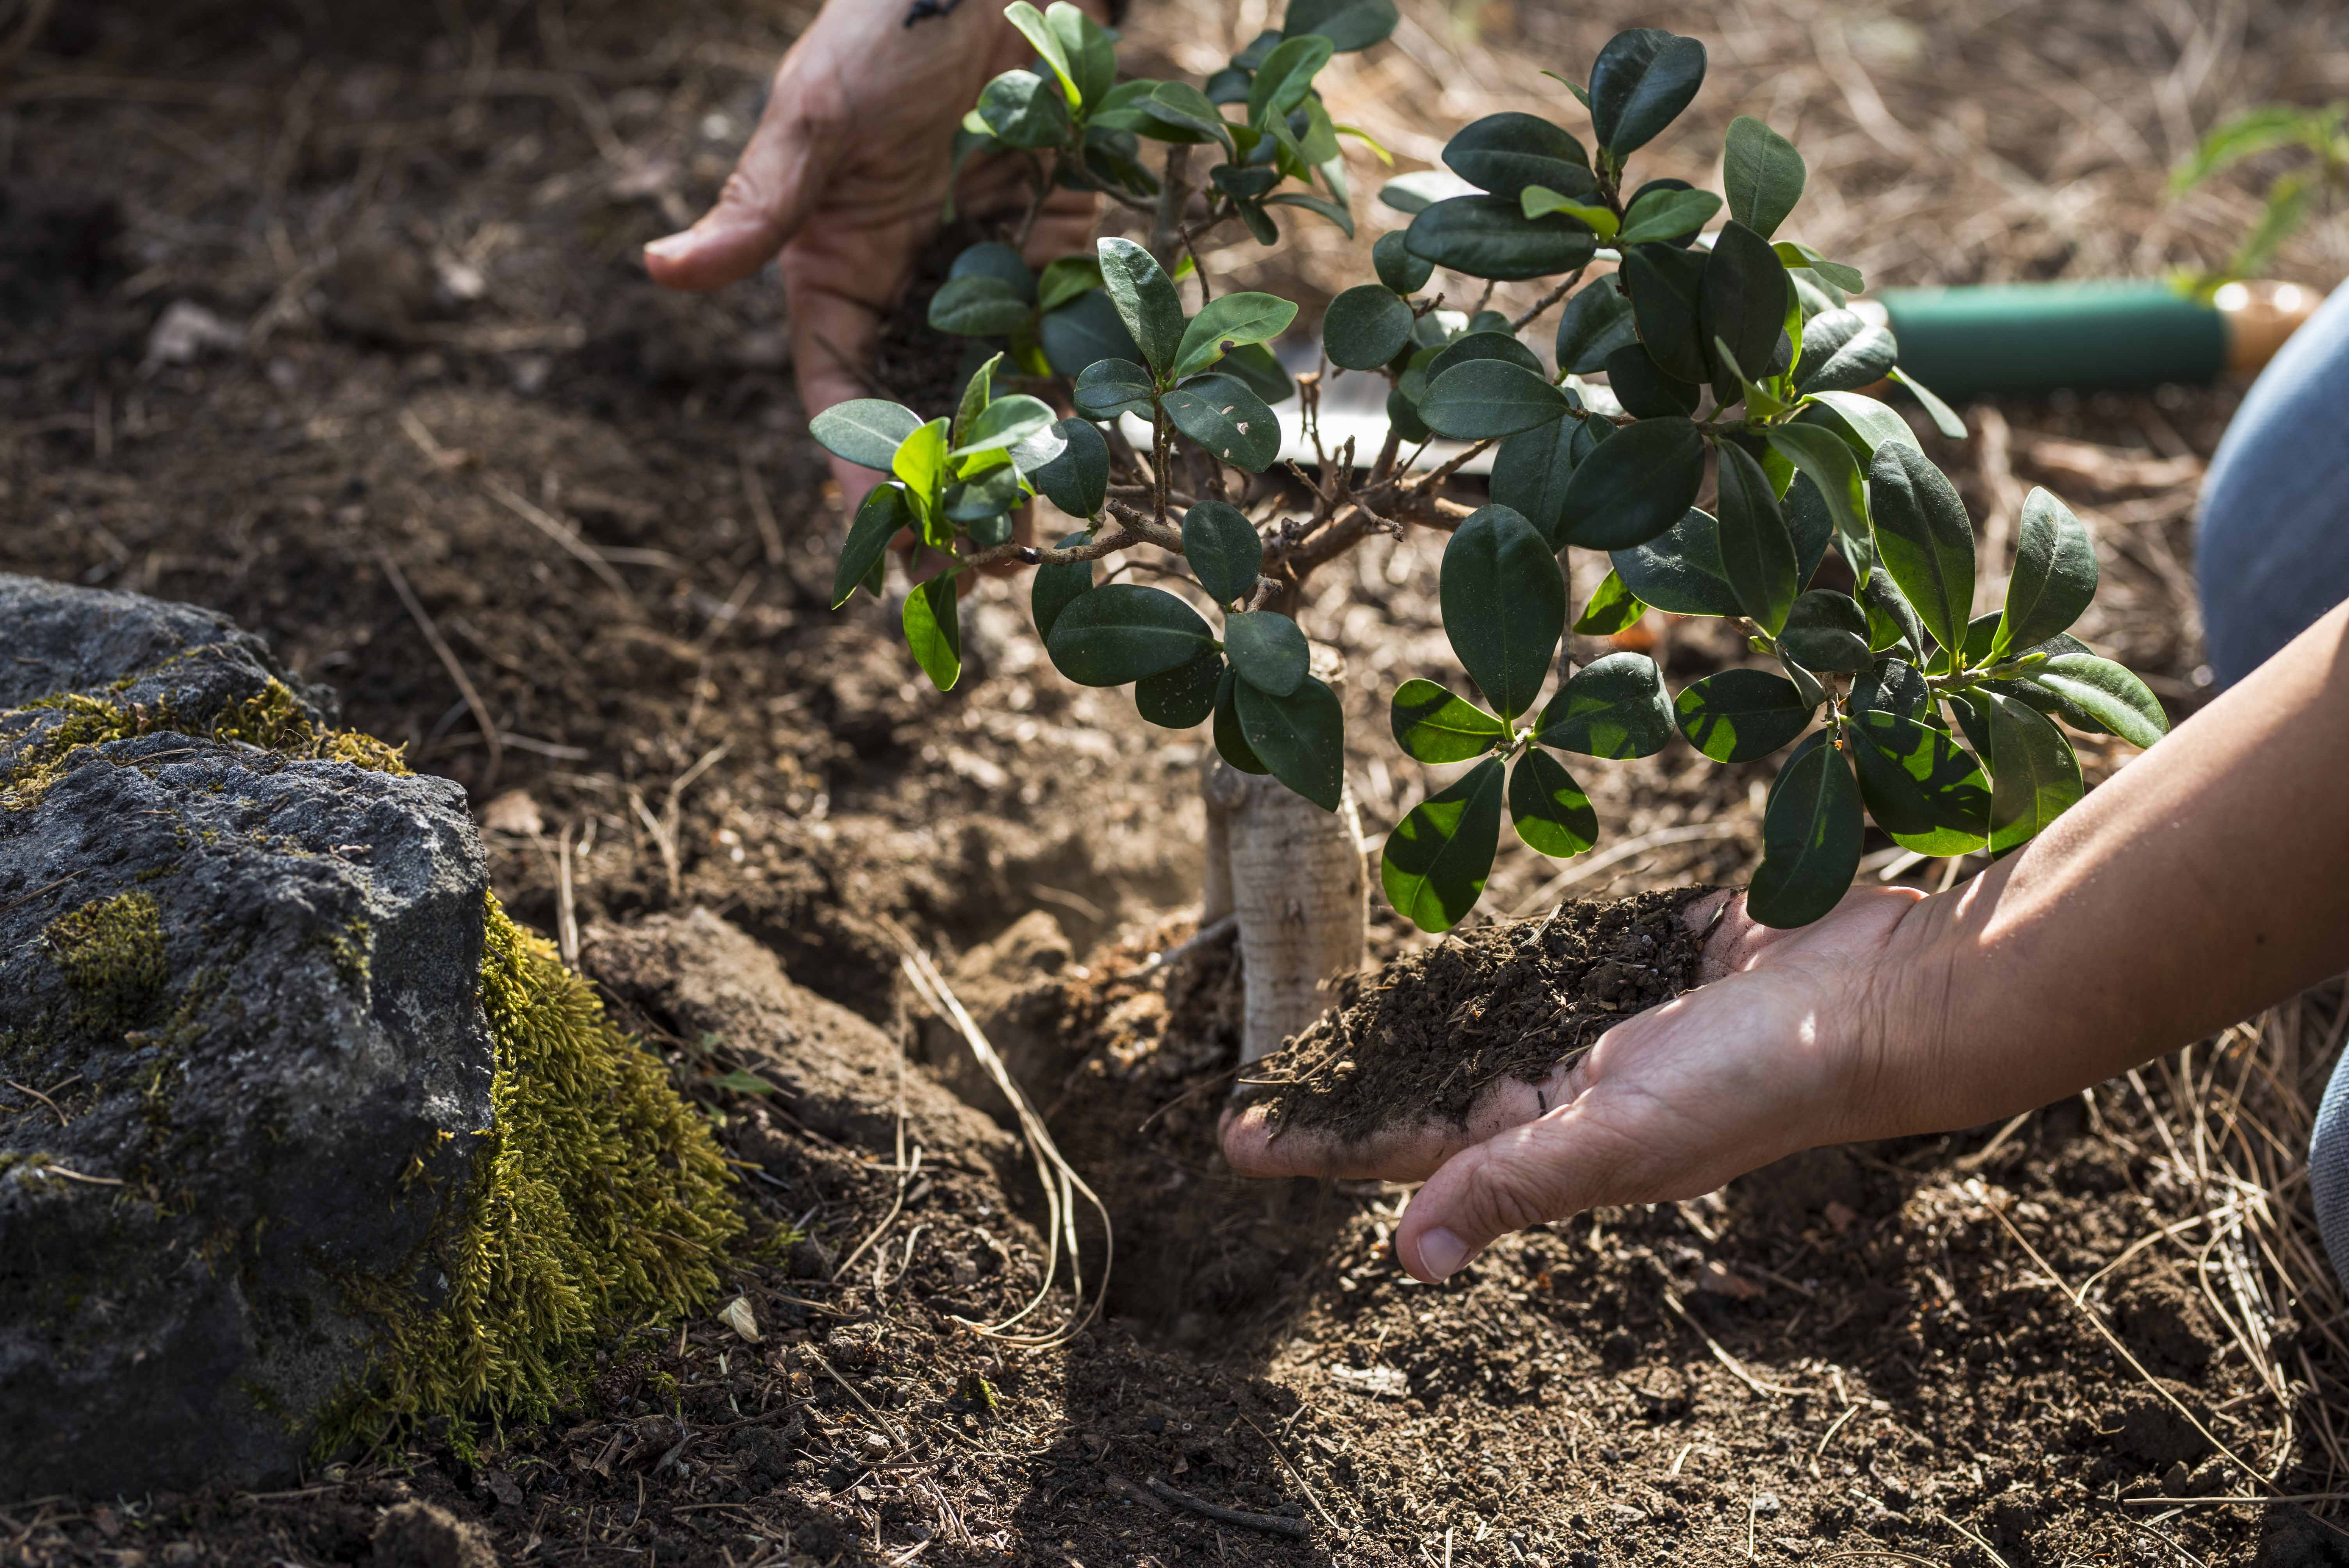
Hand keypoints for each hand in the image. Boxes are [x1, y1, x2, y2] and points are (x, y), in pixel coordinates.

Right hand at [644, 0, 1100, 502]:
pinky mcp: (1059, 248)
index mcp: (836, 273)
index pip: (837, 392)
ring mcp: (987, 274)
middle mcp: (911, 288)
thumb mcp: (815, 116)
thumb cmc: (883, 28)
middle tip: (981, 561)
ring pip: (1005, 388)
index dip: (855, 463)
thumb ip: (757, 205)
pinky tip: (1114, 445)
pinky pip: (1077, 332)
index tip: (880, 530)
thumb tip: (659, 269)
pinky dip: (1092, 387)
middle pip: (924, 409)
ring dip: (1026, 459)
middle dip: (949, 487)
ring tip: (1051, 531)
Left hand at [1221, 886, 1937, 1282]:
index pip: (1405, 1144)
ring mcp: (1600, 1025)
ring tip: (1325, 1018)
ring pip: (1475, 1022)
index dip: (1321, 1141)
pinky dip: (1496, 965)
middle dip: (1343, 1084)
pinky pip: (1547, 962)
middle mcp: (1566, 1088)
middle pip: (1424, 1083)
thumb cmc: (1756, 1076)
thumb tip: (1410, 1256)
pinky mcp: (1634, 962)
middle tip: (1253, 1076)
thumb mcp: (1620, 1135)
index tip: (1234, 1138)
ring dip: (1404, 1024)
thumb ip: (1515, 1182)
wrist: (1878, 998)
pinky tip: (1442, 956)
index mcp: (1555, 1136)